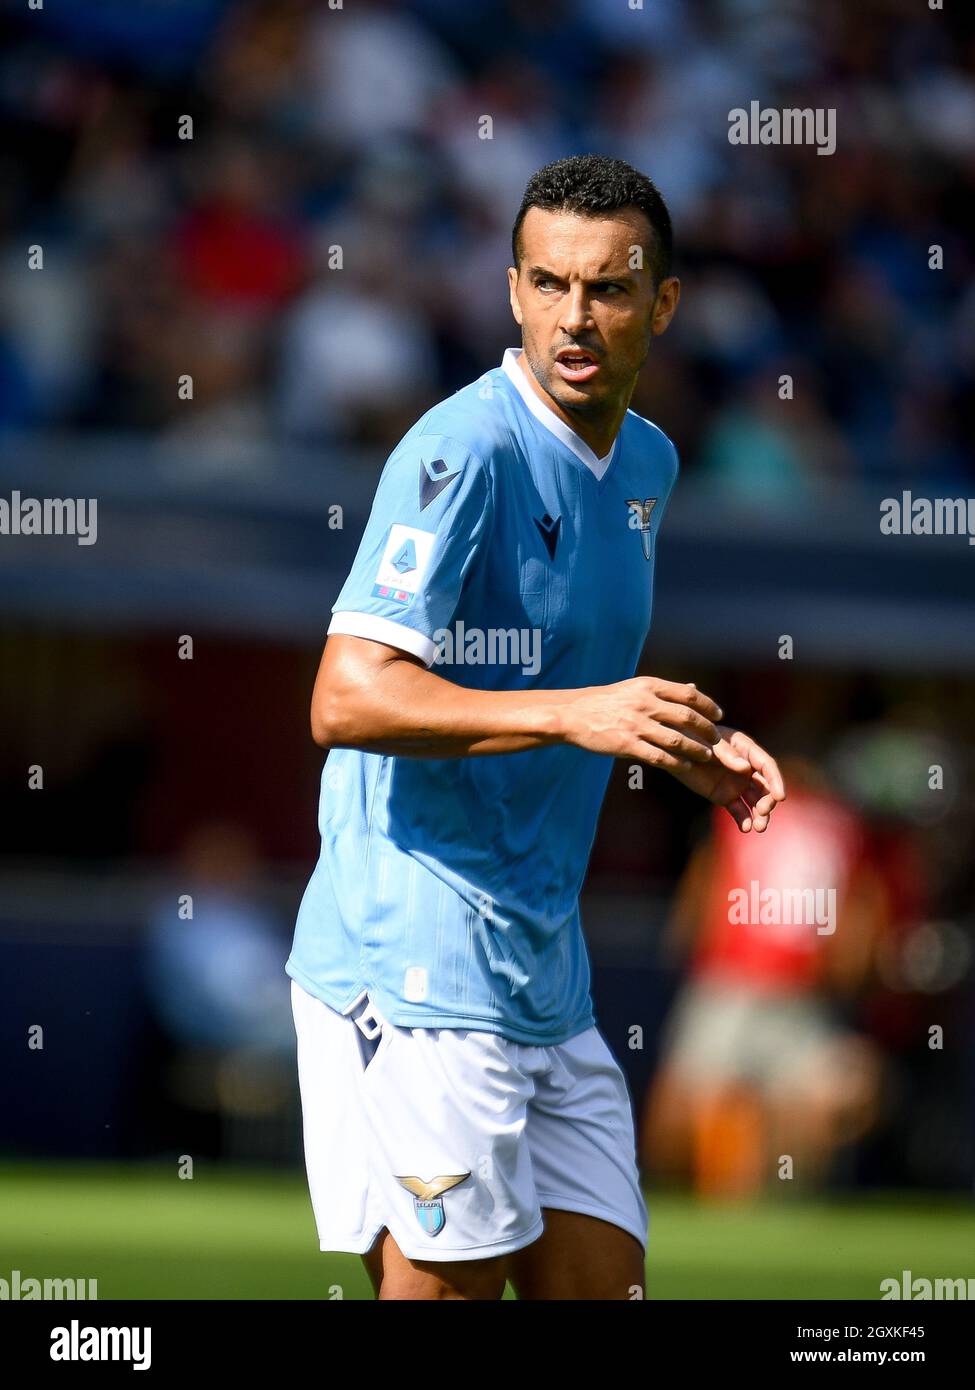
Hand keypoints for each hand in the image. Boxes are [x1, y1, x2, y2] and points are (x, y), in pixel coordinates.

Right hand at [563, 676, 722, 767]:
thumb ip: (665, 691)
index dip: (708, 705)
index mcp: (648, 686)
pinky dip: (677, 763)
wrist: (573, 714)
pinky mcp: (627, 745)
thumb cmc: (606, 701)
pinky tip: (686, 767)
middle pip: (688, 717)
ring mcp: (636, 724)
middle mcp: (644, 703)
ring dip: (697, 750)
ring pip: (677, 740)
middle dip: (707, 730)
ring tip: (706, 756)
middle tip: (716, 740)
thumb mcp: (635, 688)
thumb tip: (694, 687)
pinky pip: (659, 757)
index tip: (719, 715)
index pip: (688, 694)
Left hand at [665, 726, 785, 831]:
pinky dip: (743, 820)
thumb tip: (746, 768)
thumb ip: (727, 755)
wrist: (672, 750)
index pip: (767, 766)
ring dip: (760, 815)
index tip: (780, 796)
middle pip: (765, 787)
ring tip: (758, 827)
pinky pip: (738, 811)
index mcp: (746, 749)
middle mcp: (746, 768)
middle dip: (768, 801)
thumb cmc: (692, 739)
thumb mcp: (709, 744)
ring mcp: (737, 783)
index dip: (776, 781)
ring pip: (755, 802)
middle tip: (763, 812)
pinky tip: (744, 828)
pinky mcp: (725, 797)